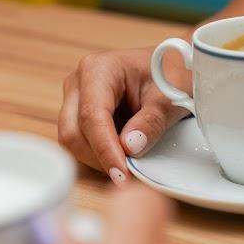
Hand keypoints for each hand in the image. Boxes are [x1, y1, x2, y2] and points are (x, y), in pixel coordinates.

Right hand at [58, 48, 190, 183]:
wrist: (170, 70)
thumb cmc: (170, 75)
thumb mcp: (170, 97)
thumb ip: (152, 121)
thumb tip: (130, 147)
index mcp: (97, 70)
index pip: (92, 117)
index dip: (105, 149)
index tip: (122, 174)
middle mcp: (78, 83)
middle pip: (73, 133)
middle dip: (99, 157)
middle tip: (129, 173)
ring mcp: (75, 100)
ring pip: (73, 142)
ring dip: (99, 158)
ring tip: (130, 160)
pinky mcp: (78, 115)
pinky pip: (80, 143)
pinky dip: (99, 155)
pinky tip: (122, 153)